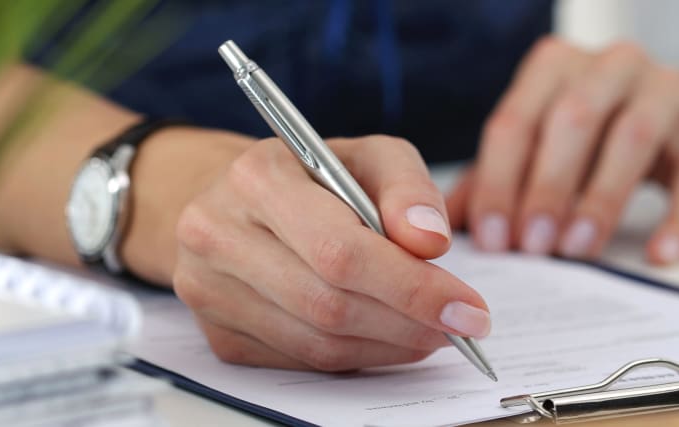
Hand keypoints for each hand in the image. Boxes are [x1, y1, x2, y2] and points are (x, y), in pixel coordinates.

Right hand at [173, 135, 489, 371]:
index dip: (412, 287)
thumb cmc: (315, 175)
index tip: (468, 307)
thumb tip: (431, 241)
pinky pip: (302, 361)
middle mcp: (218, 234)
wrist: (239, 200)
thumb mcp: (371, 156)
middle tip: (460, 325)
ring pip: (317, 343)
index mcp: (257, 177)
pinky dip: (359, 356)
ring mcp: (210, 292)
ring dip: (389, 345)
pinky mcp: (219, 335)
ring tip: (432, 331)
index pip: (340, 250)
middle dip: (409, 321)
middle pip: (329, 304)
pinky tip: (390, 338)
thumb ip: (408, 188)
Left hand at [447, 37, 678, 264]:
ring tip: (580, 248)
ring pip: (633, 136)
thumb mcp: (549, 147)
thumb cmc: (608, 136)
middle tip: (532, 246)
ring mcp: (670, 91)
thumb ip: (497, 178)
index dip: (499, 180)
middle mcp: (613, 66)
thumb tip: (442, 224)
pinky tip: (660, 254)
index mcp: (559, 66)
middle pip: (572, 119)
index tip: (492, 239)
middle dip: (547, 185)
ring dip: (602, 197)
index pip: (517, 119)